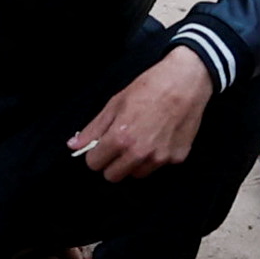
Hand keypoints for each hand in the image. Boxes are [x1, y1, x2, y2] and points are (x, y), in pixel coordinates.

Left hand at [65, 46, 216, 181]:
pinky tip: (160, 136)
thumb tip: (73, 145)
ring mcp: (160, 158)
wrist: (186, 81)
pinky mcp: (177, 158)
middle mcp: (139, 153)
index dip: (95, 154)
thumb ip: (94, 128)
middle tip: (118, 147)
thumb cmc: (150, 87)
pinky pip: (159, 166)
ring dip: (134, 163)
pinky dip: (156, 156)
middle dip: (112, 164)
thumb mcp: (115, 103)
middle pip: (113, 176)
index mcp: (120, 138)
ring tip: (141, 140)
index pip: (94, 164)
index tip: (100, 148)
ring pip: (136, 174)